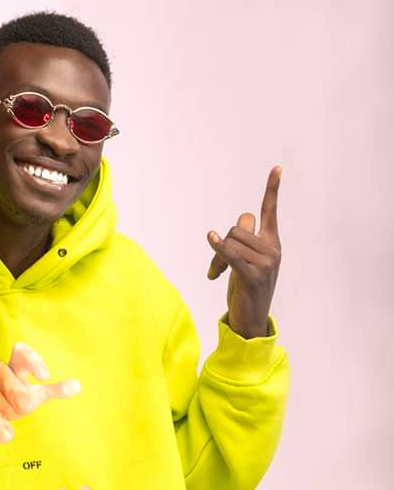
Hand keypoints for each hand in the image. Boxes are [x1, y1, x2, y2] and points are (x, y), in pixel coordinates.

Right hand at [0, 341, 81, 455]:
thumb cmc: (18, 398)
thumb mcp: (38, 395)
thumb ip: (55, 390)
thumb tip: (77, 385)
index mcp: (12, 369)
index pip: (20, 353)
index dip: (31, 360)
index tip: (45, 376)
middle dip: (12, 388)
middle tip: (26, 408)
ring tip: (9, 438)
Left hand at [206, 165, 281, 338]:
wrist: (251, 321)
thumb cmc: (245, 289)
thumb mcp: (244, 262)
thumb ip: (240, 242)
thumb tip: (222, 235)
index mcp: (272, 243)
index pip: (270, 212)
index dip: (272, 190)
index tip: (277, 168)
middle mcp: (272, 250)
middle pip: (237, 228)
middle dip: (221, 244)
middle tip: (218, 267)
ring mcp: (265, 264)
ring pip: (230, 242)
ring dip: (216, 258)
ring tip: (217, 275)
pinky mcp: (253, 277)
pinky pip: (231, 255)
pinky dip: (219, 248)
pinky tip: (211, 238)